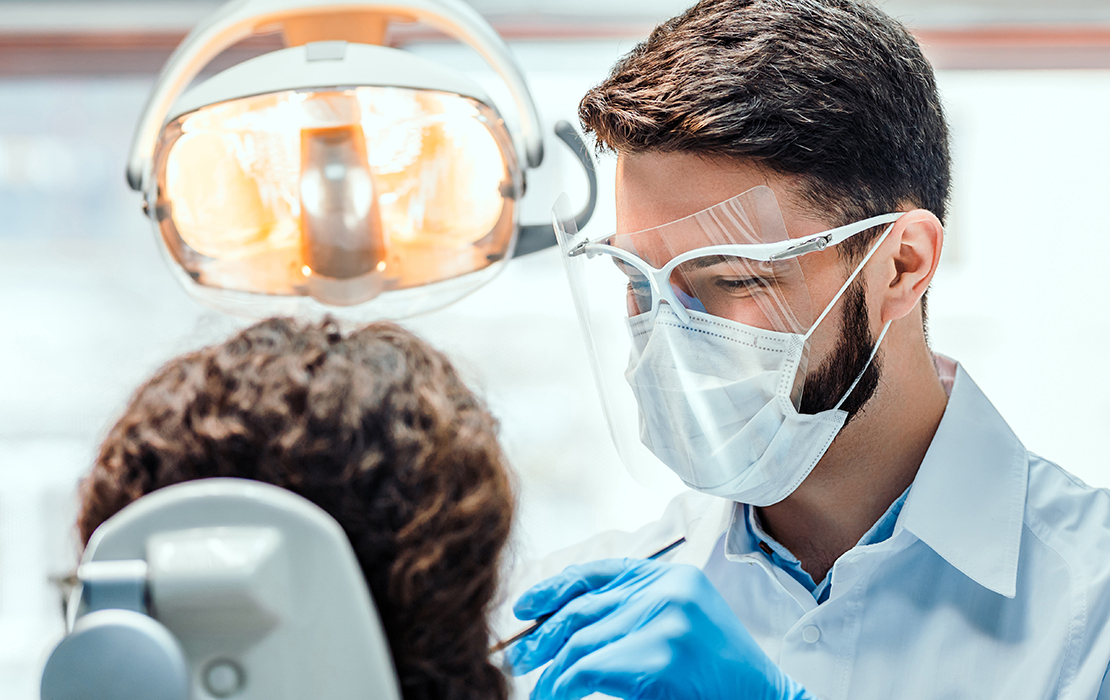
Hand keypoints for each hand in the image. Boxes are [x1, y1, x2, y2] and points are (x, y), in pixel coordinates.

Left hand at [506, 558, 815, 699]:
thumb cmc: (718, 675)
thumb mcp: (679, 624)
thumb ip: (634, 611)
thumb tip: (564, 622)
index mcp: (672, 576)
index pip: (598, 573)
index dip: (554, 588)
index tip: (525, 606)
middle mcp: (667, 589)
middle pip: (582, 608)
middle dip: (544, 635)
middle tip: (520, 660)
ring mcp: (664, 620)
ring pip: (579, 642)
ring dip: (551, 671)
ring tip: (537, 687)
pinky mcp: (658, 655)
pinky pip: (588, 669)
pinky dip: (562, 686)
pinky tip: (554, 696)